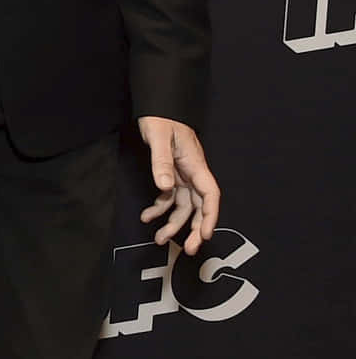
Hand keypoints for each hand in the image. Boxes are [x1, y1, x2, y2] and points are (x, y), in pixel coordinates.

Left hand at [137, 116, 220, 254]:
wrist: (157, 108)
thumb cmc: (161, 119)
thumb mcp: (159, 138)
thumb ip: (161, 162)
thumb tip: (166, 187)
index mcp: (195, 165)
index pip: (209, 194)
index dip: (210, 216)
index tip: (204, 234)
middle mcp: (192, 173)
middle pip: (199, 206)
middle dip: (195, 229)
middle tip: (189, 250)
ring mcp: (182, 175)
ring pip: (183, 206)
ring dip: (174, 224)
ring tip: (159, 239)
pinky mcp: (171, 175)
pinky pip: (169, 197)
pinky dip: (160, 208)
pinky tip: (147, 217)